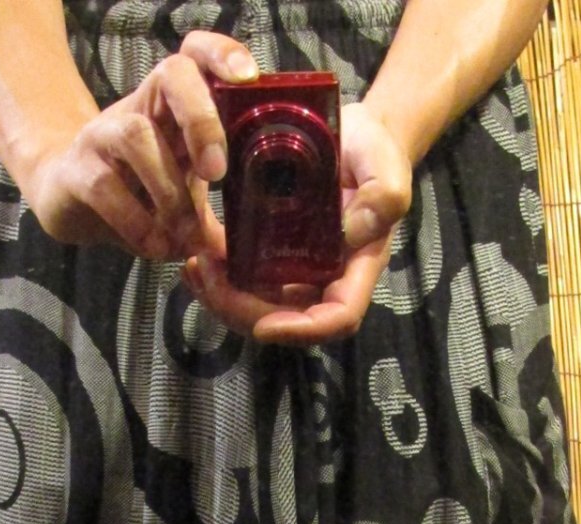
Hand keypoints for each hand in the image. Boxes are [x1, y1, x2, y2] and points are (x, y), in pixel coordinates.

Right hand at [24, 32, 255, 259]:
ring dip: (168, 192)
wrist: (68, 201)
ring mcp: (104, 134)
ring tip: (184, 236)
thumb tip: (229, 256)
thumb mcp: (178, 199)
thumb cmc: (133, 191)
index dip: (221, 54)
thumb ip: (206, 222)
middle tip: (216, 173)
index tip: (246, 78)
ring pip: (137, 135)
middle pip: (172, 74)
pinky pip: (106, 186)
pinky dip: (137, 222)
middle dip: (201, 120)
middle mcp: (139, 108)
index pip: (195, 55)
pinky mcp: (77, 169)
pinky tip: (154, 247)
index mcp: (172, 106)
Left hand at [182, 101, 412, 344]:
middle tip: (206, 275)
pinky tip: (197, 259)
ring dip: (223, 299)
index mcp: (356, 269)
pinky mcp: (278, 258)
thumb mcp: (385, 165)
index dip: (301, 330)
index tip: (263, 326)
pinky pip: (248, 283)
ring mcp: (301, 273)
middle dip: (242, 311)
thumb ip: (383, 195)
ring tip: (194, 267)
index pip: (335, 318)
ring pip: (260, 308)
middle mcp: (327, 280)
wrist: (354, 136)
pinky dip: (220, 280)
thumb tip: (355, 231)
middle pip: (286, 321)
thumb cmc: (375, 150)